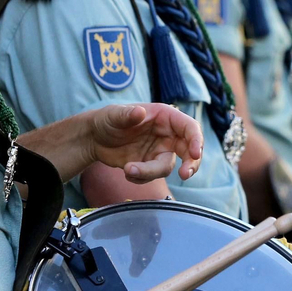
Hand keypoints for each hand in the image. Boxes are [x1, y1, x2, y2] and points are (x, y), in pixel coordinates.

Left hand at [86, 103, 203, 182]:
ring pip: (166, 167)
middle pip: (189, 151)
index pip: (189, 128)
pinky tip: (125, 170)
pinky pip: (151, 177)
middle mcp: (167, 135)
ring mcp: (159, 152)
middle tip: (185, 175)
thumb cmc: (107, 119)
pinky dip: (139, 178)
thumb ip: (127, 114)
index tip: (195, 154)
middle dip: (191, 164)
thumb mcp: (114, 114)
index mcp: (165, 117)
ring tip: (128, 169)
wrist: (95, 138)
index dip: (196, 140)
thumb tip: (140, 112)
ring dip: (149, 172)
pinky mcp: (149, 166)